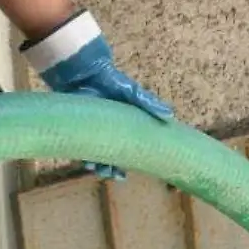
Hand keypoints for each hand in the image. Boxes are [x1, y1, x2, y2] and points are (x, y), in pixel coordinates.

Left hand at [23, 11, 173, 180]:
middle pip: (112, 155)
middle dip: (113, 168)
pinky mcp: (78, 128)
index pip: (130, 146)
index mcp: (124, 124)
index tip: (131, 172)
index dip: (131, 159)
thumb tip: (170, 115)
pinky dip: (85, 157)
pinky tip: (89, 163)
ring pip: (96, 154)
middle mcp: (108, 130)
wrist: (84, 72)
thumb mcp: (131, 91)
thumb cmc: (110, 81)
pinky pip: (81, 147)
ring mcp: (92, 130)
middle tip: (118, 176)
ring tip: (103, 171)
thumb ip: (148, 103)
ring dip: (100, 165)